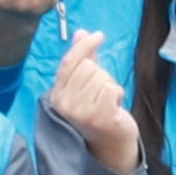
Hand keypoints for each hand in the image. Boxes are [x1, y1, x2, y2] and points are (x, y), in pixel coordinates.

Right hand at [42, 27, 139, 172]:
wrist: (110, 142)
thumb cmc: (98, 109)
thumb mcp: (87, 83)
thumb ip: (84, 58)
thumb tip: (81, 33)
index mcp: (57, 94)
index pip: (69, 61)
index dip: (85, 45)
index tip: (98, 35)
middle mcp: (64, 104)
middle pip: (88, 66)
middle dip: (100, 74)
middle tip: (101, 92)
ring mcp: (80, 112)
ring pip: (101, 77)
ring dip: (110, 86)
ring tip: (107, 101)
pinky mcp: (99, 117)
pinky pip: (112, 88)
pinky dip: (117, 94)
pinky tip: (114, 107)